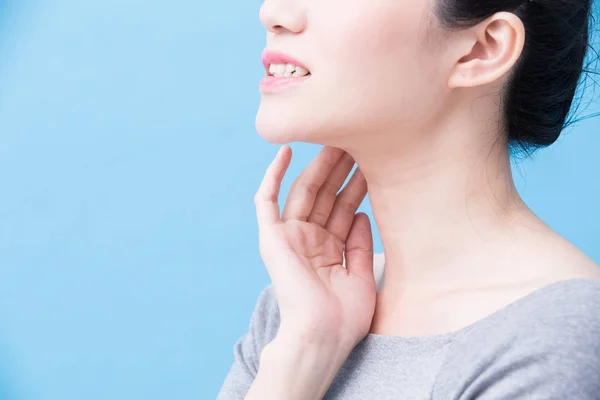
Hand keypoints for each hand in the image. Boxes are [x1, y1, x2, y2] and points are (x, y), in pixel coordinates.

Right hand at [254, 145, 375, 350]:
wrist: (322, 337)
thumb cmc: (344, 317)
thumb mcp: (362, 276)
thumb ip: (361, 245)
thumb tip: (362, 214)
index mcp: (329, 249)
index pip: (344, 208)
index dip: (357, 185)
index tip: (376, 160)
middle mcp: (309, 239)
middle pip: (325, 195)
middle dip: (340, 169)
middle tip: (358, 139)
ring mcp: (289, 237)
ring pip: (303, 191)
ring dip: (318, 166)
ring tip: (336, 138)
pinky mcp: (271, 238)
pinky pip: (266, 202)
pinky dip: (272, 177)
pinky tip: (286, 152)